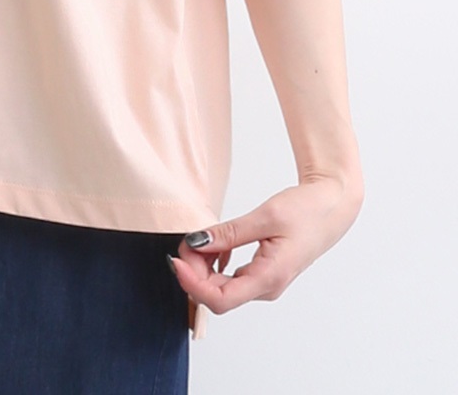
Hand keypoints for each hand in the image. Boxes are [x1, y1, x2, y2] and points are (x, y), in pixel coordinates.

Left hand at [169, 174, 363, 316]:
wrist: (331, 207)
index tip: (176, 258)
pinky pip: (230, 279)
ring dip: (203, 267)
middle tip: (187, 240)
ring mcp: (265, 283)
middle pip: (217, 295)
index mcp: (269, 278)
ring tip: (201, 239)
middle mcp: (266, 288)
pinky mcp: (262, 274)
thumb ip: (228, 233)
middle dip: (194, 271)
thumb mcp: (264, 217)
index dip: (192, 284)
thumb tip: (195, 242)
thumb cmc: (306, 211)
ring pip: (222, 288)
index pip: (220, 300)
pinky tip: (216, 244)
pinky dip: (215, 263)